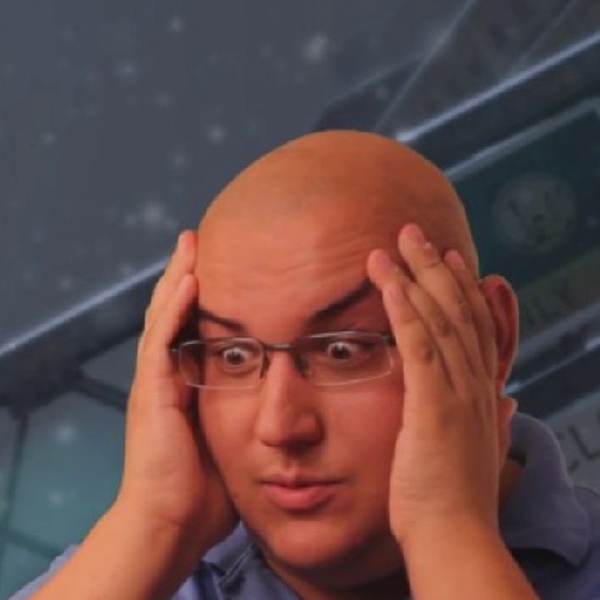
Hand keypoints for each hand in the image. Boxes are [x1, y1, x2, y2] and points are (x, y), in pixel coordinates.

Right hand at [116, 230, 236, 558]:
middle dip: (186, 275)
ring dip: (177, 277)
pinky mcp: (152, 392)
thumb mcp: (231, 439)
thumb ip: (247, 413)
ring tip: (191, 244)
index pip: (189, 328)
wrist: (171, 524)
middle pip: (173, 313)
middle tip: (199, 241)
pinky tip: (187, 279)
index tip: (219, 269)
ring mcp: (154, 381)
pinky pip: (162, 340)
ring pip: (163, 316)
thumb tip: (282, 403)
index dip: (199, 297)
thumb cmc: (204, 491)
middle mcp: (164, 376)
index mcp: (181, 384)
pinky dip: (173, 308)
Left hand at [367, 224, 513, 550]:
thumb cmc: (457, 498)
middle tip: (414, 233)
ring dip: (416, 278)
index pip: (474, 327)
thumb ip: (493, 419)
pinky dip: (406, 313)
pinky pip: (419, 350)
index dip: (462, 288)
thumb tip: (507, 399)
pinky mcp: (432, 408)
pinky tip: (390, 284)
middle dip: (435, 268)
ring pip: (439, 321)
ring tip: (393, 244)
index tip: (447, 259)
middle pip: (457, 312)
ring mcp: (456, 395)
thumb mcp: (478, 450)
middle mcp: (474, 385)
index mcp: (481, 392)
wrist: (454, 538)